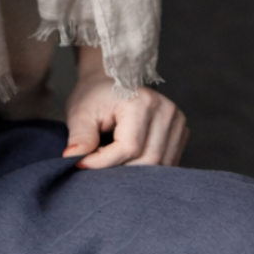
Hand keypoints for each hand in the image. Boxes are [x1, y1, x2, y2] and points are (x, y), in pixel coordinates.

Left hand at [63, 46, 187, 168]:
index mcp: (141, 101)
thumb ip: (80, 137)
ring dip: (133, 170)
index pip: (128, 148)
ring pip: (159, 165)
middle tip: (97, 160)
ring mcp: (177, 121)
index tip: (83, 162)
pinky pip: (166, 162)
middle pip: (147, 160)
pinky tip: (128, 157)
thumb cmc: (94, 96)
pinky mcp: (180, 131)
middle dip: (119, 168)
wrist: (108, 83)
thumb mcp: (80, 113)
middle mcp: (165, 110)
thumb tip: (74, 158)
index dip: (103, 161)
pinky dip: (146, 167)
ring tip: (112, 156)